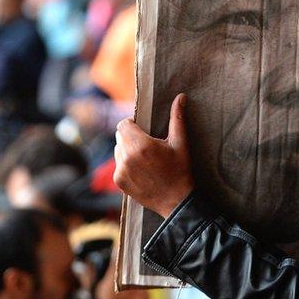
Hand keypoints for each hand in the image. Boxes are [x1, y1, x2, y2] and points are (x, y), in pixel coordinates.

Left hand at [114, 94, 193, 217]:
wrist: (176, 202)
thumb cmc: (180, 170)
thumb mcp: (181, 143)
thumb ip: (177, 118)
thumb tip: (180, 97)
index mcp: (141, 145)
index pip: (123, 124)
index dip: (132, 124)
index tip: (144, 129)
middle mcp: (126, 157)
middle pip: (120, 136)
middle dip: (131, 136)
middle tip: (147, 143)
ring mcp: (120, 170)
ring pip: (118, 150)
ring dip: (127, 149)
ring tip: (144, 157)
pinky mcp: (118, 181)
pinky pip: (117, 164)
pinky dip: (126, 164)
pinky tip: (141, 169)